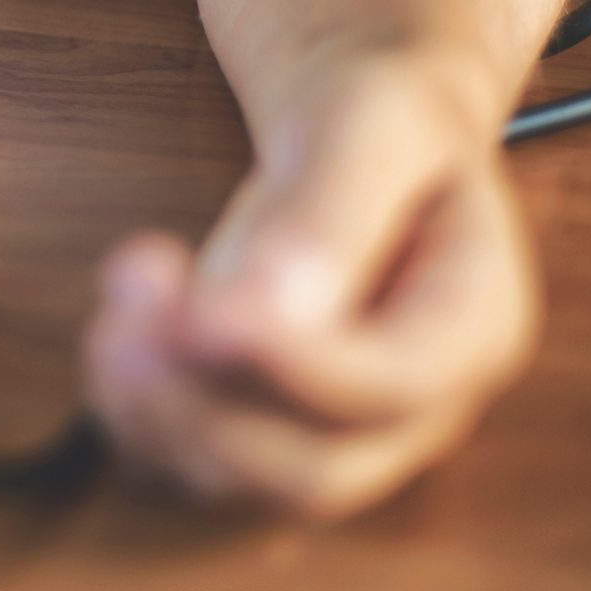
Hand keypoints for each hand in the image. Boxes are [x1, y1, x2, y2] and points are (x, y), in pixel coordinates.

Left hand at [83, 56, 539, 518]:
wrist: (361, 131)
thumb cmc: (382, 117)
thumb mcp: (372, 122)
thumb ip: (329, 210)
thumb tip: (263, 306)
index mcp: (474, 325)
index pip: (396, 386)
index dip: (295, 364)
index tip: (203, 310)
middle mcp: (415, 405)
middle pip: (315, 466)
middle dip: (209, 401)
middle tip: (131, 297)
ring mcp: (336, 429)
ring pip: (239, 474)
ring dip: (156, 405)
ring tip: (116, 308)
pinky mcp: (260, 425)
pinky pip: (185, 456)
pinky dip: (132, 409)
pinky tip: (115, 328)